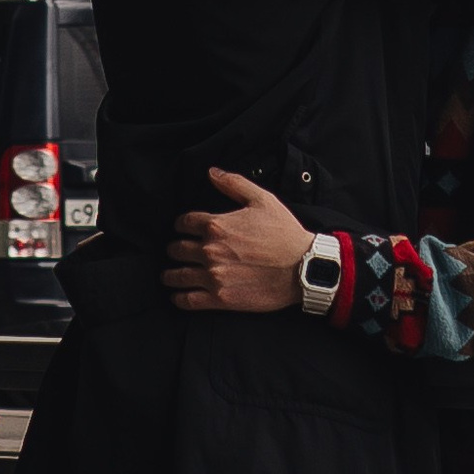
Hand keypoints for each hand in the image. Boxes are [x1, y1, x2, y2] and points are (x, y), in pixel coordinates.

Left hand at [164, 166, 313, 314]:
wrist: (304, 268)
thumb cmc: (284, 233)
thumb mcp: (262, 200)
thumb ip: (234, 183)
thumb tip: (211, 173)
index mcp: (217, 225)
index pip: (184, 222)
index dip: (181, 225)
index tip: (183, 229)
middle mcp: (210, 250)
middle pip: (176, 248)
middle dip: (174, 248)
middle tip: (177, 251)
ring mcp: (213, 275)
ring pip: (177, 275)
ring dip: (170, 274)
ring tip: (170, 275)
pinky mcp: (220, 298)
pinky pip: (187, 300)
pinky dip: (178, 297)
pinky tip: (178, 295)